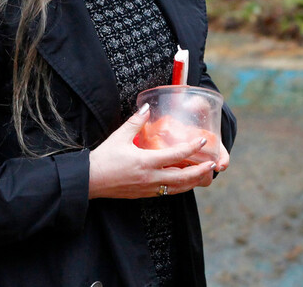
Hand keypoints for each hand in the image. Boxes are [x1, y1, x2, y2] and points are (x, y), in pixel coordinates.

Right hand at [88, 103, 217, 198]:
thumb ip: (136, 122)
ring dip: (192, 182)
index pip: (176, 156)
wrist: (89, 181)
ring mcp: (147, 189)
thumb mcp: (120, 137)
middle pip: (182, 177)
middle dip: (200, 171)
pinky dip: (179, 188)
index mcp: (146, 162)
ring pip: (177, 189)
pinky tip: (184, 182)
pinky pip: (166, 193)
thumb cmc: (103, 158)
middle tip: (213, 164)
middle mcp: (150, 178)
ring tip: (204, 176)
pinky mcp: (143, 195)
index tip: (203, 141)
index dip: (192, 148)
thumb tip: (147, 107)